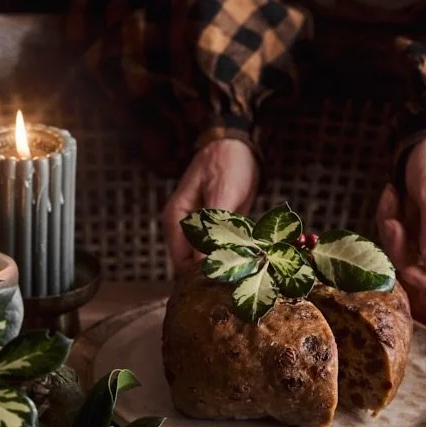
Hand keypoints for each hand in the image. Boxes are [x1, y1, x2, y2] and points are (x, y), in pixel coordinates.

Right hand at [163, 138, 259, 270]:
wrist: (238, 144)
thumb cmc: (228, 163)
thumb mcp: (223, 194)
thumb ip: (213, 228)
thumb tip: (204, 263)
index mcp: (176, 219)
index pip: (181, 263)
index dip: (201, 276)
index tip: (227, 282)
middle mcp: (183, 227)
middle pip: (193, 265)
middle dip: (216, 272)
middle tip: (241, 277)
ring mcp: (198, 228)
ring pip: (208, 259)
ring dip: (227, 264)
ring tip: (249, 267)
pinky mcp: (214, 228)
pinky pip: (220, 249)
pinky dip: (233, 254)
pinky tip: (249, 257)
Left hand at [377, 136, 425, 295]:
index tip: (409, 267)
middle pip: (423, 270)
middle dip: (400, 249)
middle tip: (392, 220)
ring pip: (403, 254)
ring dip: (389, 230)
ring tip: (391, 196)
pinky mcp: (412, 227)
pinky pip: (393, 237)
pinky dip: (386, 217)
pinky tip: (390, 194)